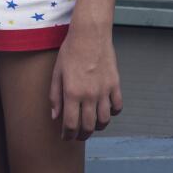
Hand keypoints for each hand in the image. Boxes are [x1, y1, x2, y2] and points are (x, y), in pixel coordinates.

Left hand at [49, 24, 122, 140]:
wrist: (90, 34)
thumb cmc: (70, 51)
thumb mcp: (57, 72)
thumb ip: (55, 96)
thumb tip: (55, 116)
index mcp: (72, 92)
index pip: (70, 123)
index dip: (67, 134)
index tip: (65, 137)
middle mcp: (89, 95)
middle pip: (88, 126)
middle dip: (82, 135)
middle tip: (78, 135)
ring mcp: (104, 90)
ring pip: (104, 120)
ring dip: (97, 127)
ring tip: (91, 126)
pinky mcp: (115, 84)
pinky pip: (117, 107)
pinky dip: (112, 113)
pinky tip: (105, 111)